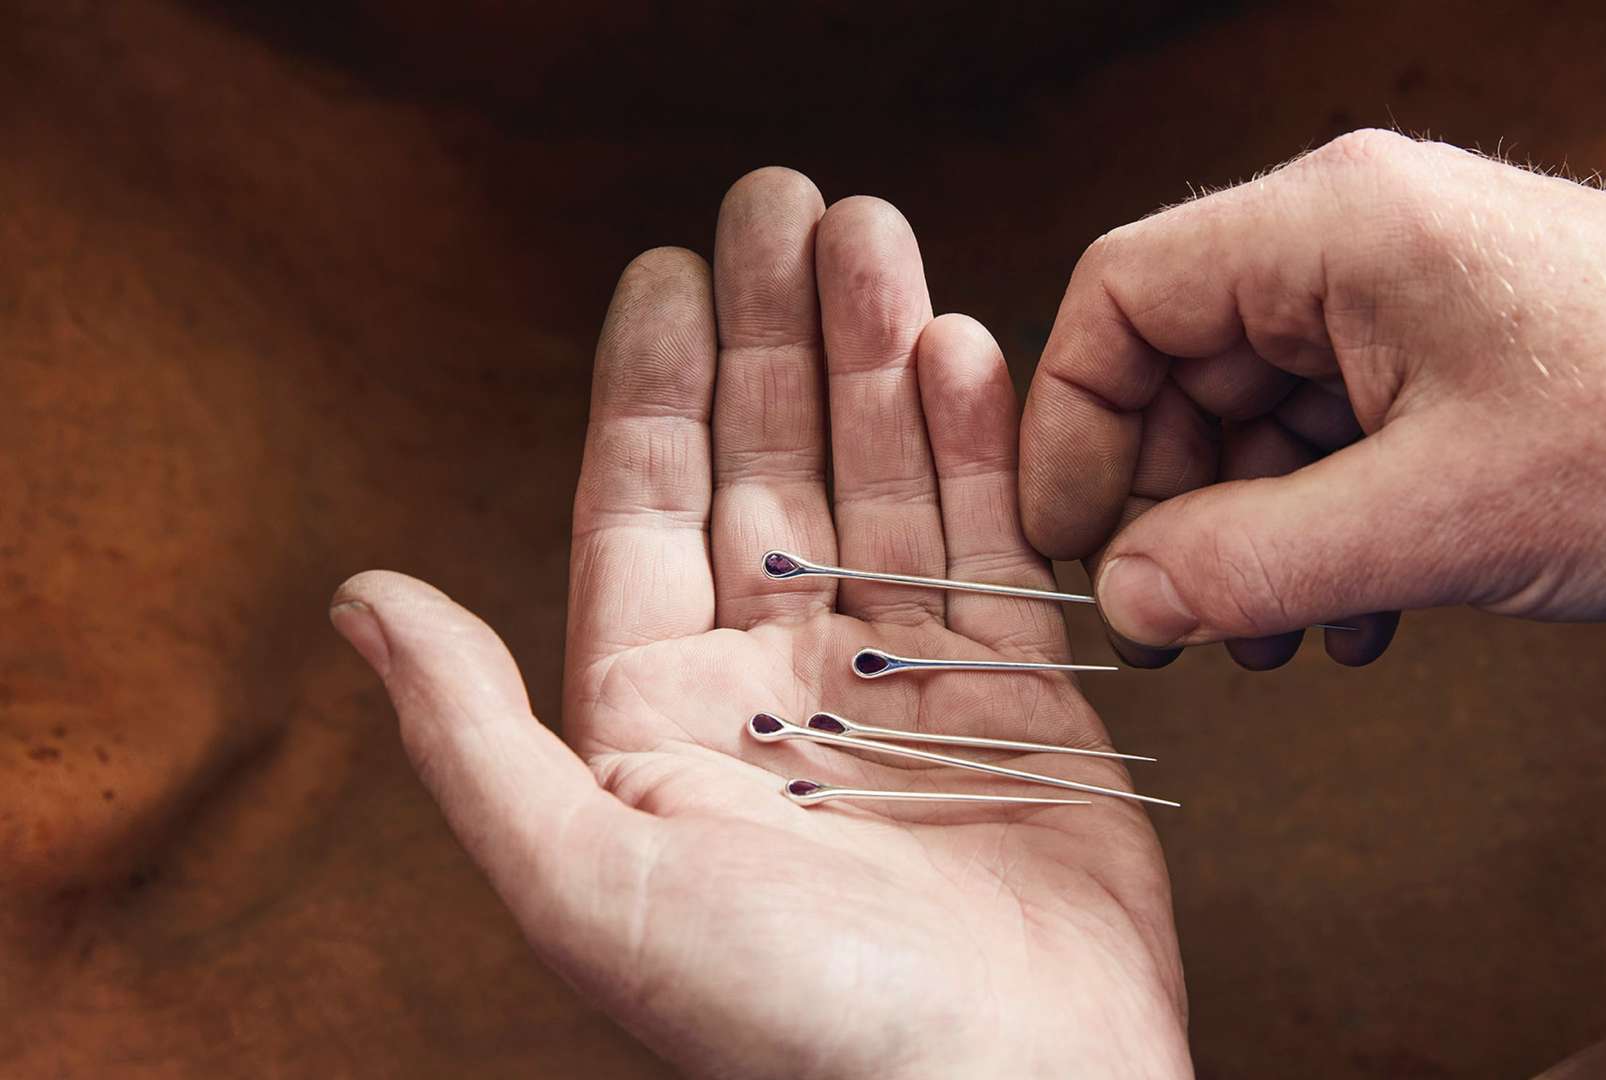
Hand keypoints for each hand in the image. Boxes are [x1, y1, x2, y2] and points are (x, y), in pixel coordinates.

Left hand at [330, 170, 1188, 1078]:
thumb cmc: (789, 1024)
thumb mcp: (588, 884)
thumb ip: (474, 736)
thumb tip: (363, 599)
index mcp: (659, 719)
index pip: (644, 510)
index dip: (652, 382)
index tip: (668, 265)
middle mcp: (774, 685)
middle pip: (767, 468)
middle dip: (775, 334)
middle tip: (788, 202)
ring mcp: (899, 684)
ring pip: (881, 482)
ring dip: (878, 359)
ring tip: (879, 236)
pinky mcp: (1016, 697)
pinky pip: (990, 543)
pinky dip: (978, 447)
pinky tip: (961, 349)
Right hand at [1020, 130, 1605, 656]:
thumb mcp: (1436, 520)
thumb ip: (1252, 563)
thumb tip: (1125, 601)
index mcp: (1333, 226)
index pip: (1124, 295)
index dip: (1075, 424)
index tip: (1074, 543)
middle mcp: (1357, 239)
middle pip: (1183, 362)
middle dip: (1170, 503)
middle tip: (1177, 622)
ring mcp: (1407, 293)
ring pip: (1258, 411)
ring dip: (1250, 534)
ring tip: (1276, 638)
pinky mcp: (1450, 349)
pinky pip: (1334, 432)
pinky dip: (1322, 524)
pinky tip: (1359, 613)